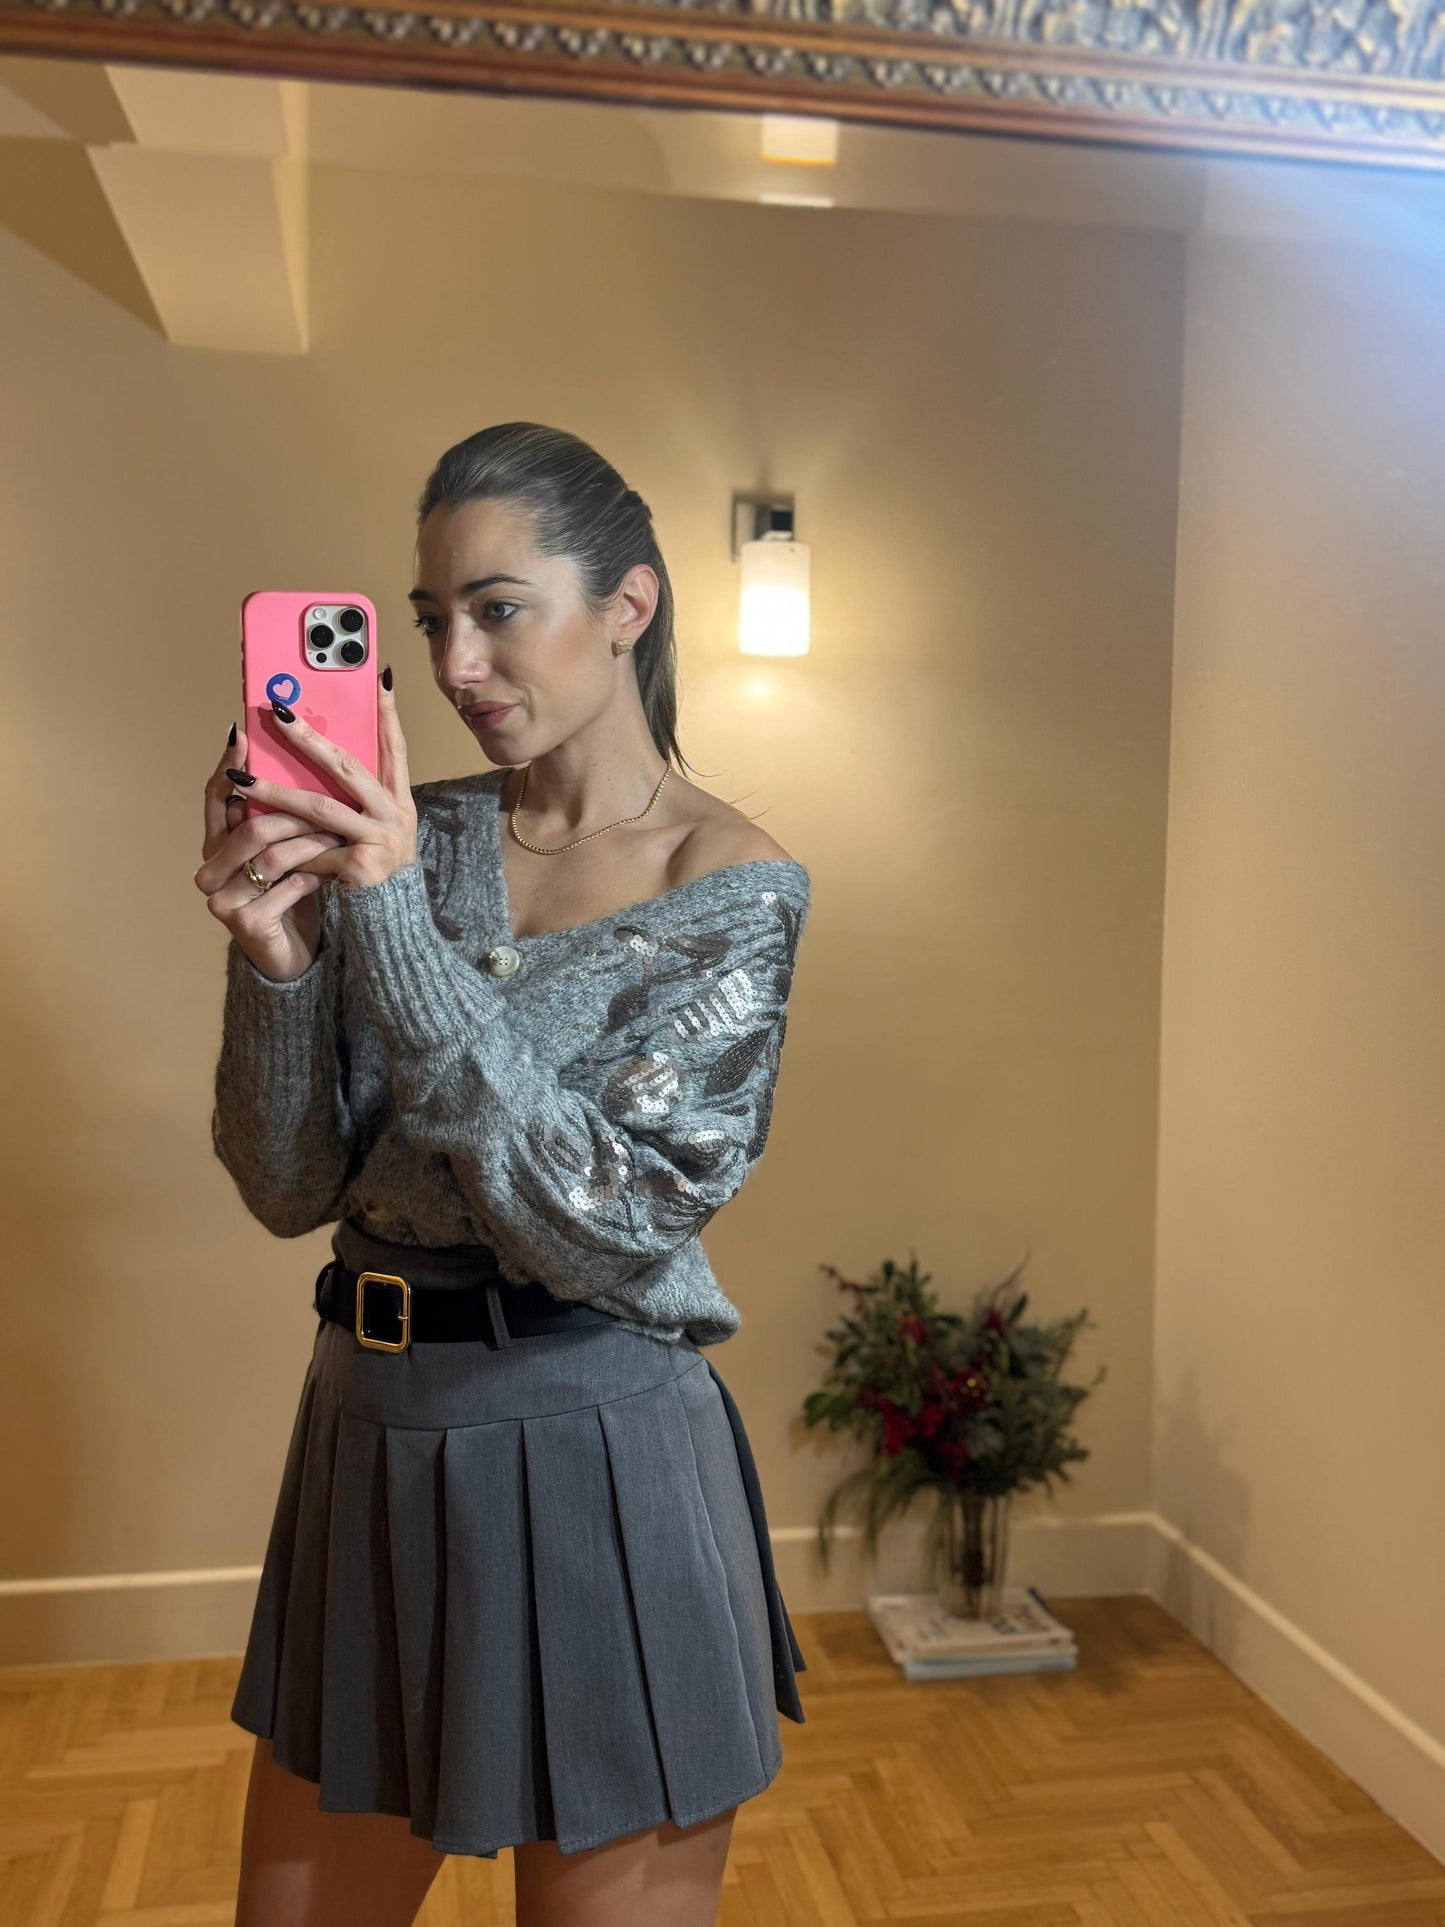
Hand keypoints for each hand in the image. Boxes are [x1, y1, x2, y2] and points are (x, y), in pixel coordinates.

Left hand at [195, 672, 414, 982]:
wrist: (392, 926)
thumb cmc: (376, 872)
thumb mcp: (373, 830)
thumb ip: (354, 799)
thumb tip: (317, 757)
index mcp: (399, 801)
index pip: (395, 747)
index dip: (388, 713)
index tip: (379, 676)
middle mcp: (395, 815)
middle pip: (347, 767)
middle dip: (307, 738)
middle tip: (274, 714)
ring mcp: (380, 841)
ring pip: (319, 809)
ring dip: (274, 792)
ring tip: (240, 779)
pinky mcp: (360, 869)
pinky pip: (312, 852)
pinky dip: (283, 848)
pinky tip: (254, 841)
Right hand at [195, 718, 348, 982]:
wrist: (297, 955)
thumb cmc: (293, 893)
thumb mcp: (286, 848)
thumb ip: (281, 814)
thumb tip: (303, 752)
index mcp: (218, 844)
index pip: (215, 797)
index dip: (229, 765)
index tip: (244, 733)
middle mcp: (212, 869)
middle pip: (250, 826)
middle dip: (293, 811)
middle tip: (330, 800)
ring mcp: (224, 900)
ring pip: (270, 858)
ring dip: (310, 843)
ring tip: (341, 833)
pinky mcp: (246, 925)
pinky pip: (284, 890)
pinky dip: (311, 878)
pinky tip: (332, 875)